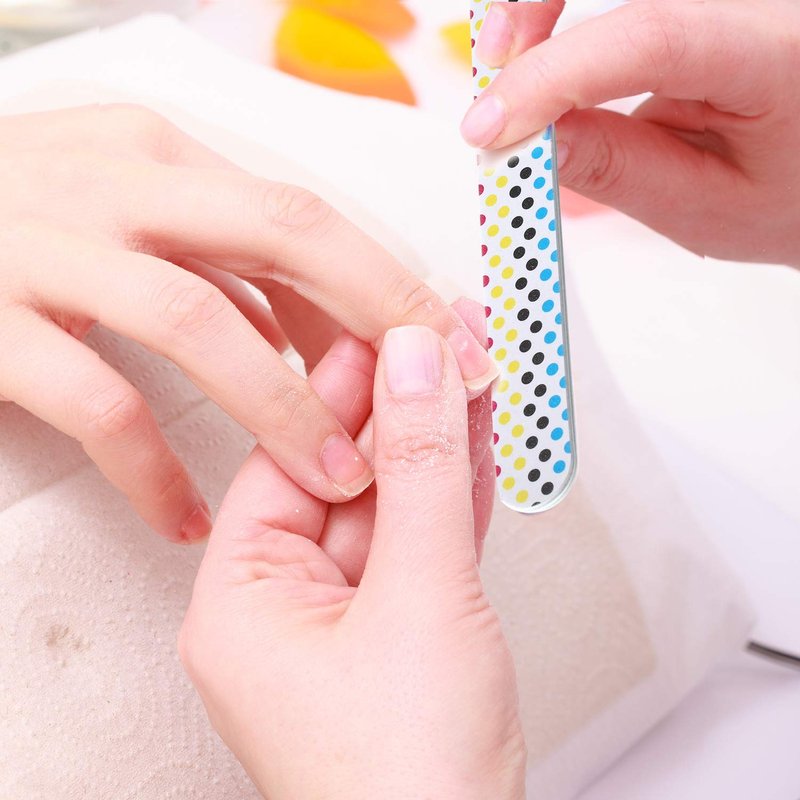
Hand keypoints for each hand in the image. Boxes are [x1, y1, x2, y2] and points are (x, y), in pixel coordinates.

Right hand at [0, 105, 496, 542]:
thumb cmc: (32, 232)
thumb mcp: (143, 223)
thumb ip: (235, 266)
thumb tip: (333, 329)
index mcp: (166, 156)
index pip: (311, 214)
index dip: (395, 281)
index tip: (456, 345)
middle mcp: (115, 183)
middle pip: (285, 233)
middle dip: (382, 313)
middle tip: (446, 396)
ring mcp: (48, 247)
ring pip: (198, 320)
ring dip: (283, 408)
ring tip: (336, 479)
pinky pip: (95, 402)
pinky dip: (152, 468)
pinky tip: (184, 517)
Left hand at [179, 300, 525, 799]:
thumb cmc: (407, 780)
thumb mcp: (418, 597)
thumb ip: (421, 472)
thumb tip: (418, 366)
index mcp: (242, 597)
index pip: (290, 453)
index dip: (344, 385)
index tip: (390, 324)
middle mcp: (286, 601)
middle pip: (349, 470)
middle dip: (406, 406)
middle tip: (447, 338)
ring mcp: (349, 612)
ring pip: (398, 499)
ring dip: (442, 439)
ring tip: (478, 370)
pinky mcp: (404, 624)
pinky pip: (428, 536)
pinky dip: (460, 489)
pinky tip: (483, 437)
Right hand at [461, 0, 799, 266]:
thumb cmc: (790, 197)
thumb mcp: (705, 207)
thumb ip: (617, 167)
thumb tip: (525, 136)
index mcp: (776, 50)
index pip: (652, 37)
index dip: (554, 76)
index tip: (489, 126)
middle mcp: (757, 0)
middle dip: (534, 7)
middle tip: (493, 71)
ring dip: (541, 8)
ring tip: (508, 64)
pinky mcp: (701, 3)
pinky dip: (561, 14)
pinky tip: (537, 43)